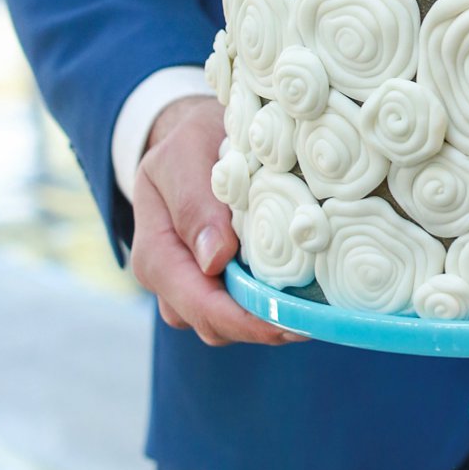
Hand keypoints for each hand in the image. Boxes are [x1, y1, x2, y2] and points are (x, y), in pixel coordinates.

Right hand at [130, 94, 297, 346]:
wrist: (190, 141)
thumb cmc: (190, 143)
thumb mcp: (184, 156)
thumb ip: (193, 203)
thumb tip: (214, 260)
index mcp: (155, 251)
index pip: (196, 302)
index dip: (242, 319)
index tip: (288, 321)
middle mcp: (167, 279)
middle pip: (211, 324)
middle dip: (260, 327)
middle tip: (313, 321)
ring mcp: (187, 287)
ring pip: (225, 327)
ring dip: (266, 323)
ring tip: (312, 312)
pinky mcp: (211, 286)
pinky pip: (236, 313)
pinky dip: (265, 310)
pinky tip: (299, 299)